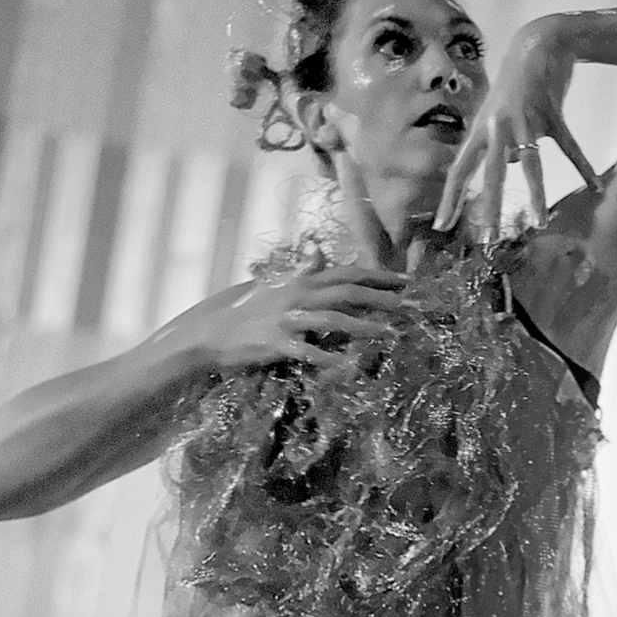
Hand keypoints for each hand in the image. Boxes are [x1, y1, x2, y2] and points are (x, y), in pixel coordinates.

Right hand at [150, 265, 406, 370]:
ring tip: (390, 334)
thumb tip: (318, 250)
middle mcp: (297, 295)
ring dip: (364, 327)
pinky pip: (308, 352)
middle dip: (380, 297)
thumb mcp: (273, 283)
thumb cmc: (242, 310)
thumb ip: (300, 269)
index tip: (405, 280)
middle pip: (347, 292)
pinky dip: (329, 358)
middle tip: (408, 305)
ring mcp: (287, 320)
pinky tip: (349, 366)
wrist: (207, 333)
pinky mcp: (276, 344)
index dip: (377, 275)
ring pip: (334, 320)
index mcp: (299, 281)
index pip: (346, 273)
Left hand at [434, 17, 602, 241]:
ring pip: (530, 165)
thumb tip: (508, 170)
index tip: (442, 225)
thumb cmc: (514, 85)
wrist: (538, 41)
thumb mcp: (496, 115)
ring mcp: (525, 119)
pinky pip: (568, 146)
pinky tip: (594, 185)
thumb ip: (499, 145)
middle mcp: (498, 126)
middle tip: (488, 239)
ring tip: (541, 222)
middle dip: (489, 207)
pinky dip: (582, 165)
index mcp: (481, 129)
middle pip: (490, 173)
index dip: (450, 198)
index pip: (459, 169)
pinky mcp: (552, 113)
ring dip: (537, 195)